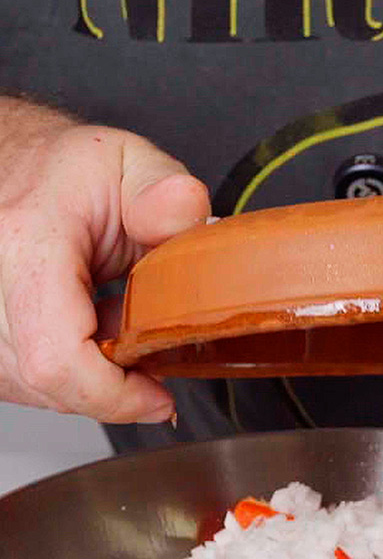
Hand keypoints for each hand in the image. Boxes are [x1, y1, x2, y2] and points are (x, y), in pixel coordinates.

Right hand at [0, 100, 209, 420]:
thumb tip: (188, 213)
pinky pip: (23, 383)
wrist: (11, 167)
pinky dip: (65, 372)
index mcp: (25, 246)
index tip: (157, 396)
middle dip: (111, 386)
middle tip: (146, 350)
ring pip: (36, 390)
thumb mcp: (128, 162)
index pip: (57, 358)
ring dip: (88, 378)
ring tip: (112, 327)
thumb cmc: (63, 170)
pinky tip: (83, 335)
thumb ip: (163, 190)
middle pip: (51, 383)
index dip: (113, 395)